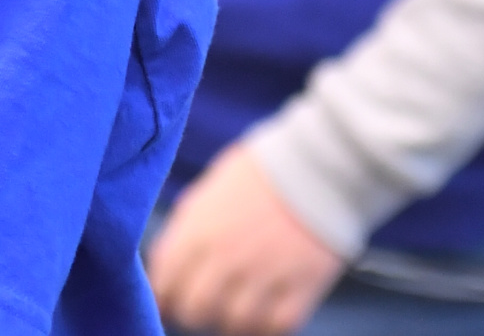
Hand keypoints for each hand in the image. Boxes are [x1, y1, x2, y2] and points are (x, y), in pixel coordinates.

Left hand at [149, 142, 346, 334]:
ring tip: (235, 312)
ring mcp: (263, 275)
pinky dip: (267, 327)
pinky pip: (275, 327)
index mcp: (196, 228)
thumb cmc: (262, 170)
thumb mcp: (210, 188)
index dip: (164, 296)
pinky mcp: (301, 287)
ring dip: (231, 322)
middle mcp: (225, 256)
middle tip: (203, 308)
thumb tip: (172, 256)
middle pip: (194, 310)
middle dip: (193, 313)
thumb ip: (189, 224)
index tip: (168, 301)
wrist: (319, 163)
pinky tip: (266, 315)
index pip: (164, 280)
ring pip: (233, 324)